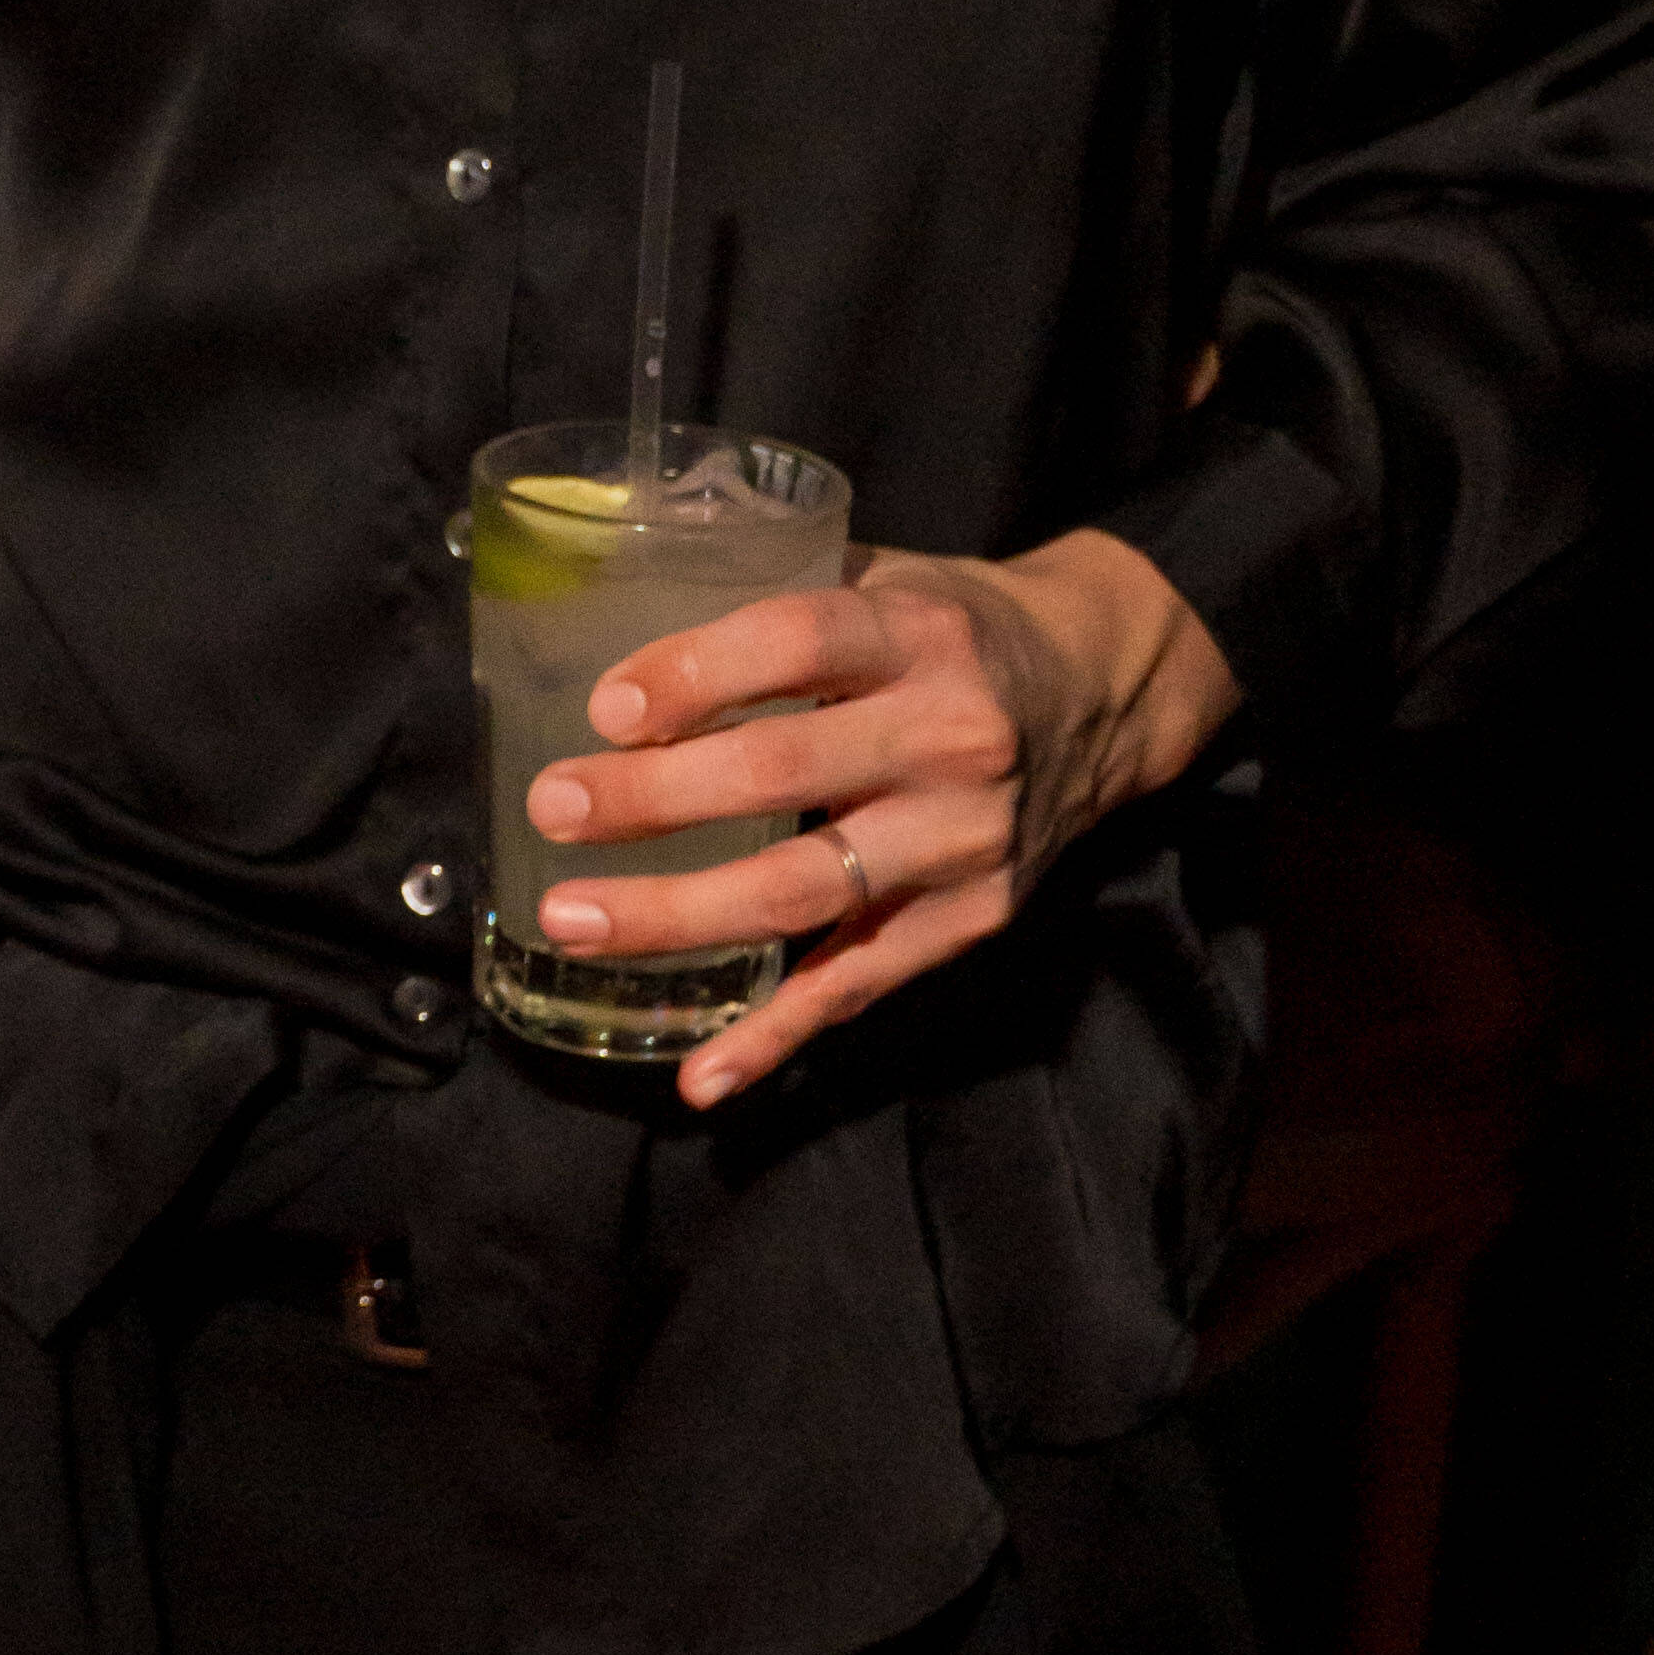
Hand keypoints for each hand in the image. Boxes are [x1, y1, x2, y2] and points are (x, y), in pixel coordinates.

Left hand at [517, 529, 1241, 1111]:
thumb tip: (609, 621)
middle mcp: (951, 737)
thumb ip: (775, 595)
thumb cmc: (950, 632)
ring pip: (805, 889)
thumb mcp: (886, 580)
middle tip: (554, 809)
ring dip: (680, 915)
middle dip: (655, 799)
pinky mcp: (968, 922)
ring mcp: (962, 841)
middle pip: (785, 772)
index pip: (800, 642)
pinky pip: (858, 986)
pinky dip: (775, 1037)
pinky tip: (700, 1074)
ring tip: (575, 920)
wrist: (1099, 696)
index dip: (699, 674)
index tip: (608, 710)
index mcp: (919, 633)